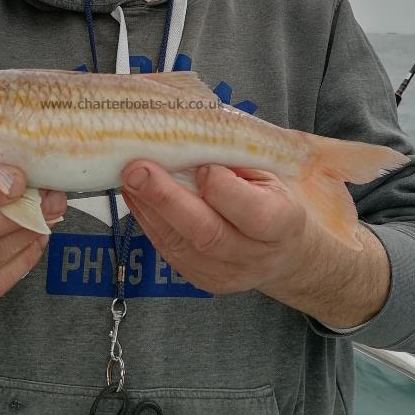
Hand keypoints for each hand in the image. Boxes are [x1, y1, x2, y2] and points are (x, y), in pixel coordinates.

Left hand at [121, 161, 312, 295]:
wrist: (285, 252)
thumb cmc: (274, 199)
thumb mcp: (270, 174)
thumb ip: (237, 161)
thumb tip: (190, 134)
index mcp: (283, 223)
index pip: (253, 212)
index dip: (222, 188)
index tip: (201, 165)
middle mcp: (255, 256)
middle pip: (207, 233)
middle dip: (166, 198)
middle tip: (137, 169)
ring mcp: (227, 274)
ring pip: (179, 244)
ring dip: (148, 207)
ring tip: (129, 177)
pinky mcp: (202, 279)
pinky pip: (168, 250)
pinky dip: (148, 219)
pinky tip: (136, 195)